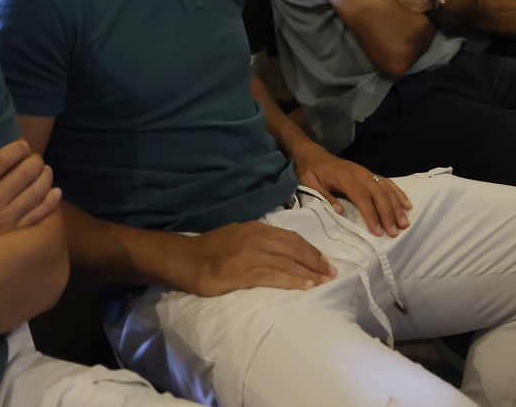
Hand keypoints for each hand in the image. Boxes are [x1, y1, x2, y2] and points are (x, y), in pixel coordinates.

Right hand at [0, 139, 59, 261]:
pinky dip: (52, 200)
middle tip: (36, 160)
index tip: (22, 146)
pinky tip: (55, 192)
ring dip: (46, 176)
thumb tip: (4, 159)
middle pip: (24, 172)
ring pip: (37, 191)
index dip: (17, 148)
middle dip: (35, 161)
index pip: (0, 160)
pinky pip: (42, 213)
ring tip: (45, 171)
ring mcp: (7, 220)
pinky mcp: (18, 236)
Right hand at [178, 221, 335, 296]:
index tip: (323, 260)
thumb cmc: (208, 250)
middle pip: (294, 248)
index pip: (290, 237)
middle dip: (315, 260)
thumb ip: (255, 239)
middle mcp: (256, 238)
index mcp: (255, 228)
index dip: (310, 249)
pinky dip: (293, 281)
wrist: (185, 259)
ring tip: (324, 282)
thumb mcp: (235, 235)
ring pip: (287, 262)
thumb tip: (277, 248)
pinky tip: (304, 287)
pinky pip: (274, 276)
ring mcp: (250, 255)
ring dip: (309, 273)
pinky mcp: (243, 272)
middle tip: (331, 272)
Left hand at [294, 146, 410, 237]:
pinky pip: (386, 182)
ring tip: (404, 223)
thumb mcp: (309, 184)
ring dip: (396, 206)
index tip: (378, 231)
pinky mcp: (368, 173)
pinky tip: (407, 205)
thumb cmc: (310, 171)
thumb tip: (340, 212)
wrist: (312, 154)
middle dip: (388, 214)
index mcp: (344, 177)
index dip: (371, 214)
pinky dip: (398, 193)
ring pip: (385, 189)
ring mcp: (365, 172)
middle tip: (395, 232)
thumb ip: (324, 197)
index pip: (361, 197)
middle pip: (378, 194)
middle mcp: (359, 173)